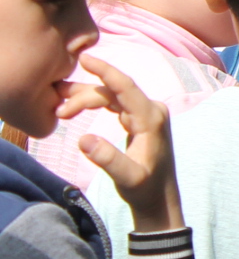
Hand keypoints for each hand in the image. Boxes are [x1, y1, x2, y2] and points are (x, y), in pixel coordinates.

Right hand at [58, 57, 181, 233]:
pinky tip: (76, 109)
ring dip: (86, 99)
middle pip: (113, 91)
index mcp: (152, 118)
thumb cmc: (145, 190)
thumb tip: (83, 138)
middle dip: (84, 95)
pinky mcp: (140, 119)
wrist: (159, 200)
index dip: (105, 70)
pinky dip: (95, 103)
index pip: (126, 87)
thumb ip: (107, 159)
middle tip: (59, 111)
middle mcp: (152, 110)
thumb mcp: (126, 178)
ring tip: (62, 111)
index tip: (84, 58)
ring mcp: (147, 113)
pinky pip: (115, 103)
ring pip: (112, 96)